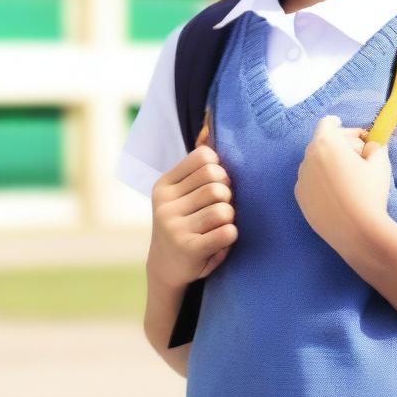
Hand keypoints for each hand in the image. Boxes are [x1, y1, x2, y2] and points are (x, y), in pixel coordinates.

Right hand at [147, 133, 237, 288]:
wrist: (166, 267)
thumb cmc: (184, 221)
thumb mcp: (181, 193)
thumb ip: (197, 168)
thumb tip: (210, 130)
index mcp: (164, 186)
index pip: (204, 158)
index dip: (219, 169)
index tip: (215, 184)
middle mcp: (165, 205)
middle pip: (217, 184)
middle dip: (227, 194)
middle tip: (221, 207)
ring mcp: (174, 228)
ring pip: (224, 209)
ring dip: (230, 217)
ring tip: (219, 225)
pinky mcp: (188, 250)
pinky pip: (227, 232)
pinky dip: (231, 234)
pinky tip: (222, 239)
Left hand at [294, 114, 392, 259]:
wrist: (357, 232)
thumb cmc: (370, 192)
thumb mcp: (380, 162)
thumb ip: (374, 145)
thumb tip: (369, 146)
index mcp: (326, 143)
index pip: (327, 123)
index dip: (341, 125)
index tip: (352, 134)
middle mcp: (308, 157)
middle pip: (322, 142)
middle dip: (339, 145)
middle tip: (359, 156)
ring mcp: (301, 178)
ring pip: (315, 162)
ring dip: (329, 163)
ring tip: (348, 178)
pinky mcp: (299, 198)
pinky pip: (311, 181)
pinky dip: (321, 180)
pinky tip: (337, 194)